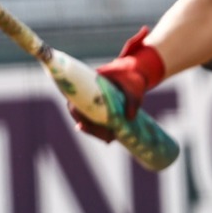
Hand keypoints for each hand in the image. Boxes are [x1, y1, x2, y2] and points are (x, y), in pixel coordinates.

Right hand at [71, 25, 166, 143]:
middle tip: (107, 139)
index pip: (75, 101)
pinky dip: (99, 128)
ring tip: (110, 140)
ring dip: (95, 130)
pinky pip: (93, 118)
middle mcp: (85, 92)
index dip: (78, 116)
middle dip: (91, 128)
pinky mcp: (97, 106)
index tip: (86, 126)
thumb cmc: (131, 78)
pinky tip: (108, 138)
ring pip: (85, 118)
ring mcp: (90, 99)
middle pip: (79, 113)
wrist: (133, 72)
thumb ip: (132, 102)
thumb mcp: (135, 88)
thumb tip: (129, 117)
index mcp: (89, 83)